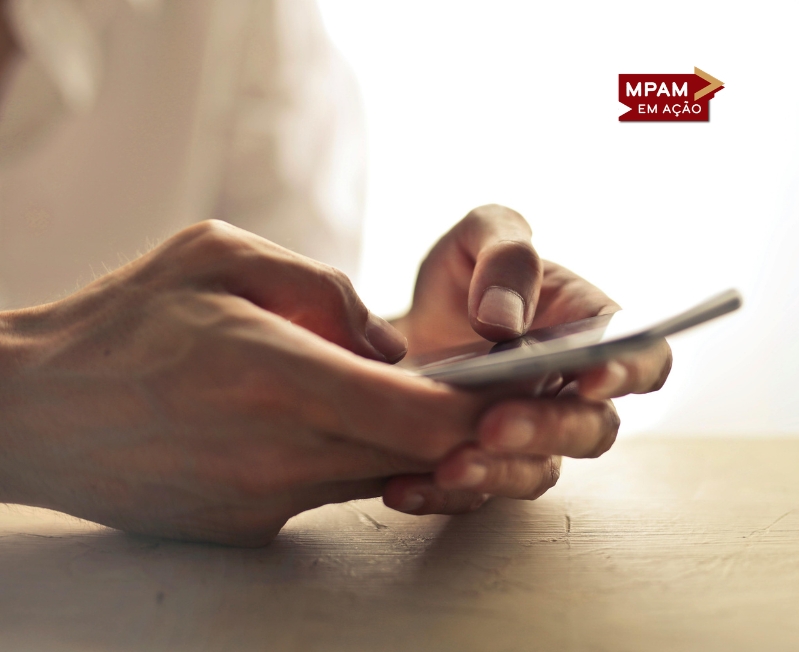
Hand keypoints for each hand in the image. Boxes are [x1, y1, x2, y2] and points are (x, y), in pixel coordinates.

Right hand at [0, 220, 499, 545]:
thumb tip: (386, 342)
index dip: (479, 408)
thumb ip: (323, 288)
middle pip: (416, 456)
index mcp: (282, 377)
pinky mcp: (247, 526)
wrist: (35, 409)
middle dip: (451, 424)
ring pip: (376, 476)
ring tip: (369, 390)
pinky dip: (341, 457)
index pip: (426, 418)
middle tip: (458, 385)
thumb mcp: (219, 255)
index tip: (502, 388)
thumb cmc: (122, 320)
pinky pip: (326, 490)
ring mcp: (265, 501)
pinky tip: (305, 420)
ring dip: (395, 438)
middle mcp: (283, 454)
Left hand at [383, 205, 671, 514]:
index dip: (629, 371)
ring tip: (449, 466)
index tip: (591, 378)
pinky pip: (473, 494)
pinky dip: (439, 495)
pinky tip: (401, 487)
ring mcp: (527, 436)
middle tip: (494, 424)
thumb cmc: (464, 276)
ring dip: (498, 473)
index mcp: (588, 330)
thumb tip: (502, 321)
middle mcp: (568, 392)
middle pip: (590, 428)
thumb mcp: (480, 237)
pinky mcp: (481, 464)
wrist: (404, 324)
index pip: (642, 357)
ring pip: (537, 472)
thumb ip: (505, 256)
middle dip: (547, 430)